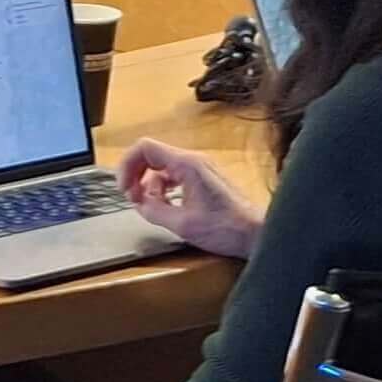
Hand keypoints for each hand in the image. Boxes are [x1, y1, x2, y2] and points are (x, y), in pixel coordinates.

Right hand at [117, 138, 263, 258]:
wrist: (257, 233)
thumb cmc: (227, 228)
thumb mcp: (182, 224)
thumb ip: (154, 211)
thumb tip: (139, 204)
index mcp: (187, 165)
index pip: (144, 148)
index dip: (127, 165)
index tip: (124, 188)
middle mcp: (194, 161)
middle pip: (151, 155)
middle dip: (136, 176)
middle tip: (133, 199)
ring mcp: (200, 168)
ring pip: (162, 167)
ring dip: (150, 185)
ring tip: (151, 207)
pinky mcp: (205, 179)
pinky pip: (175, 175)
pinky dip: (164, 188)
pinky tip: (166, 206)